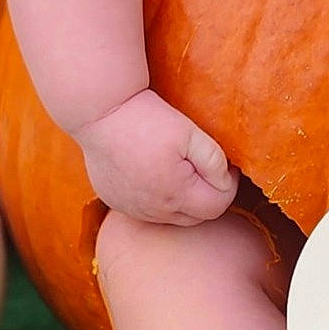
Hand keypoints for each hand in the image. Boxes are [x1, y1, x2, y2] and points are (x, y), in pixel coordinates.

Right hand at [75, 89, 237, 224]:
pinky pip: (146, 210)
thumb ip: (214, 161)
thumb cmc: (148, 119)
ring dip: (182, 199)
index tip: (225, 165)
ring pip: (171, 216)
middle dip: (207, 195)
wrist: (100, 112)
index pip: (217, 207)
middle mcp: (153, 210)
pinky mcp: (115, 202)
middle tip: (203, 166)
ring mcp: (132, 209)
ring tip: (178, 167)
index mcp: (176, 194)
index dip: (228, 186)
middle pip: (196, 217)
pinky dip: (157, 198)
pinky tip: (153, 172)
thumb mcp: (190, 133)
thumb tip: (225, 181)